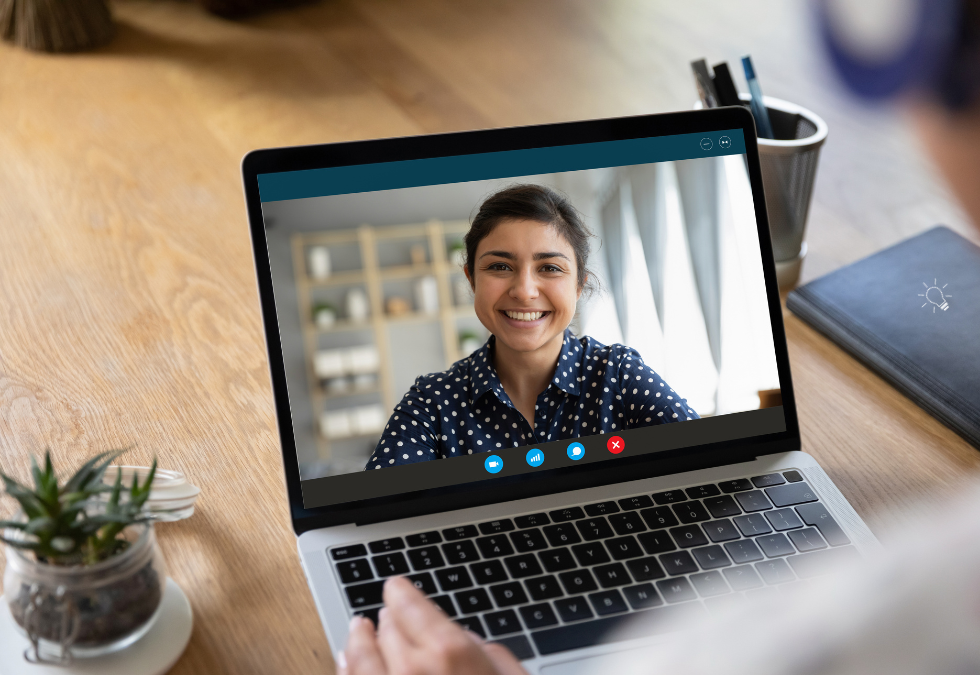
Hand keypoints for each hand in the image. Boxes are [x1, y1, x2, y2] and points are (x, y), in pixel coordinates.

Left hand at [339, 576, 528, 674]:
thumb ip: (491, 655)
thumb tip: (473, 643)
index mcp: (449, 651)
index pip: (410, 605)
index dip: (400, 592)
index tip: (395, 587)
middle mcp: (412, 670)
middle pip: (387, 629)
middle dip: (388, 618)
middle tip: (387, 613)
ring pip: (359, 658)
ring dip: (357, 640)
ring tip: (357, 630)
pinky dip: (346, 669)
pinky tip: (346, 662)